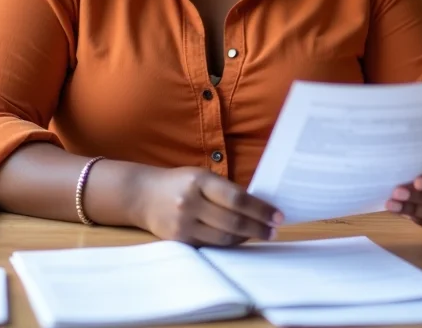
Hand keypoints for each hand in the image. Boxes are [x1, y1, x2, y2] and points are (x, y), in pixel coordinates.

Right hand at [134, 166, 282, 246]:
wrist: (143, 195)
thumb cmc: (179, 182)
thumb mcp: (200, 176)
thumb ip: (224, 189)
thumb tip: (258, 206)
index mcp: (199, 180)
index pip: (237, 198)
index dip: (260, 209)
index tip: (277, 216)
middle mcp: (191, 201)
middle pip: (233, 220)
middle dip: (258, 227)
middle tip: (274, 229)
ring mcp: (184, 223)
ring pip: (224, 236)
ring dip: (246, 237)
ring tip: (260, 233)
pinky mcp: (180, 239)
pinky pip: (212, 244)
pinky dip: (229, 243)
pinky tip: (239, 239)